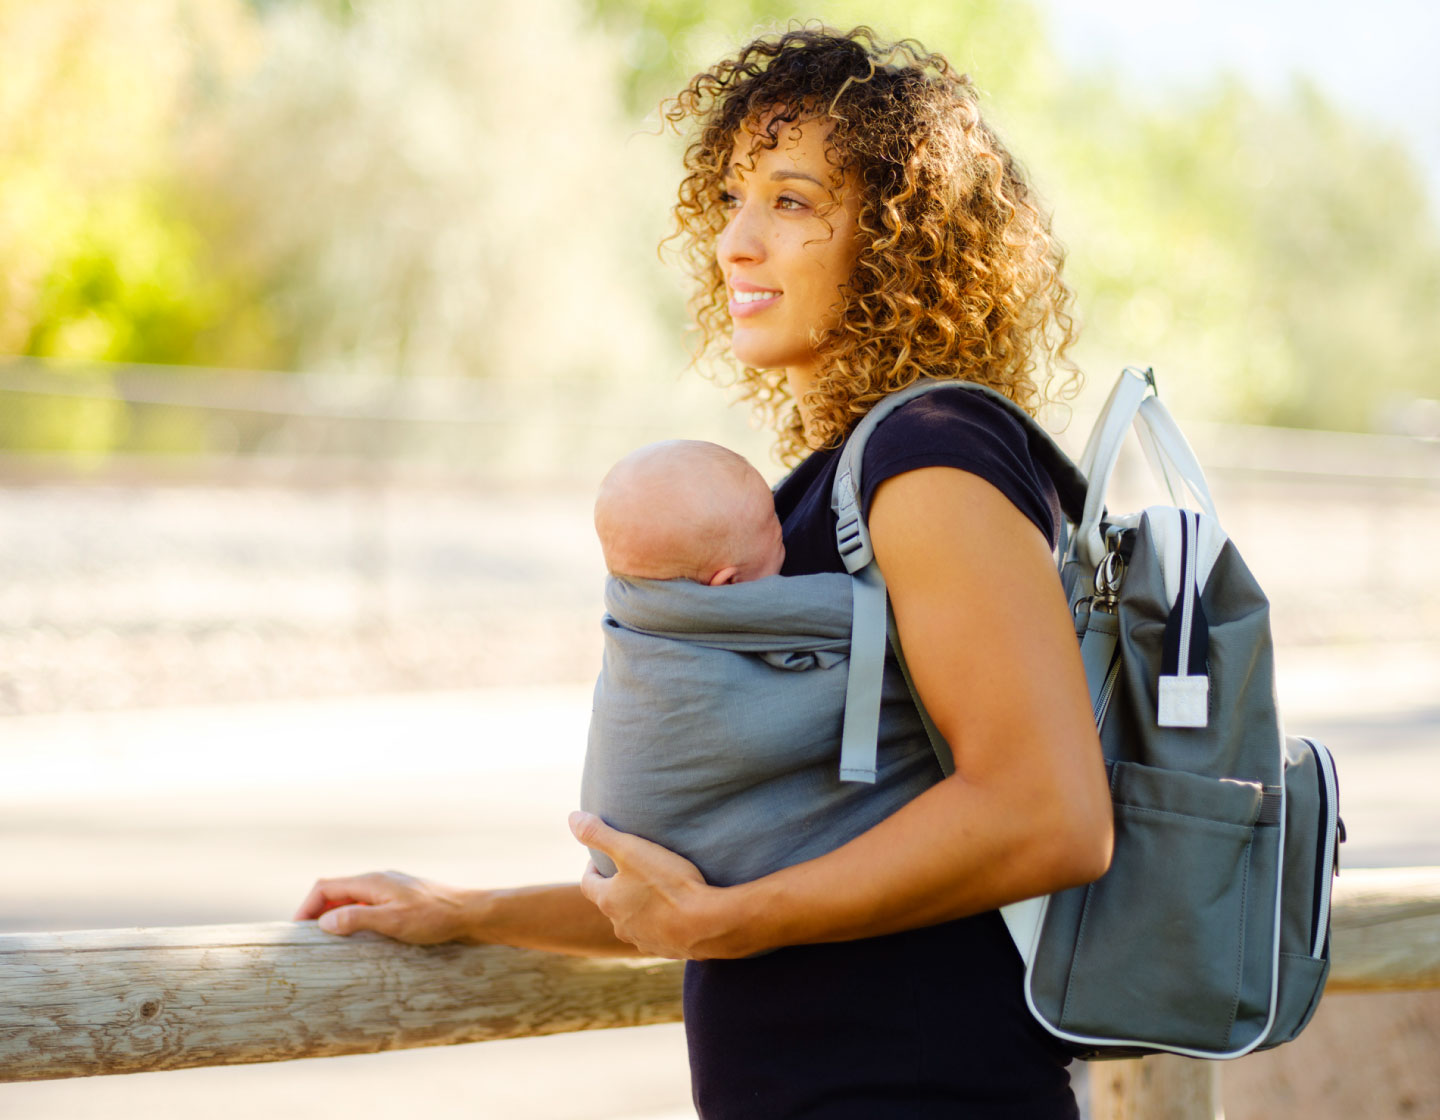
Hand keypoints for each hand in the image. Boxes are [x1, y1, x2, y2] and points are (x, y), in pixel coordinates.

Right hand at [293, 870, 475, 943]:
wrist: (470, 913)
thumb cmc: (434, 917)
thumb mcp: (392, 921)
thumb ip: (357, 919)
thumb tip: (324, 922)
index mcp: (372, 881)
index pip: (325, 886)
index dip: (306, 907)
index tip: (296, 932)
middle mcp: (378, 881)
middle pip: (336, 891)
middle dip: (317, 913)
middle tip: (306, 941)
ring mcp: (390, 889)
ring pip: (351, 899)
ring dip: (336, 917)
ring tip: (327, 943)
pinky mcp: (401, 900)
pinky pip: (367, 906)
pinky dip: (354, 919)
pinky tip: (358, 939)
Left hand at [570, 812, 730, 959]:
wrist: (706, 925)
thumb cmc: (667, 884)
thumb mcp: (631, 850)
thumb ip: (599, 834)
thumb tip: (573, 818)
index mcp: (609, 901)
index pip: (588, 884)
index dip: (592, 869)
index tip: (601, 858)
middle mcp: (621, 925)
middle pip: (611, 904)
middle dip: (617, 888)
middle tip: (631, 870)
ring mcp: (644, 940)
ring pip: (634, 921)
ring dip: (638, 908)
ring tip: (655, 890)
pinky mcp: (667, 950)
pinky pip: (658, 934)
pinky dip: (661, 923)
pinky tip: (676, 912)